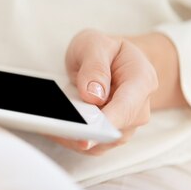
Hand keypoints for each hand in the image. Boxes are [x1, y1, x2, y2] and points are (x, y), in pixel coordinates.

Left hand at [49, 30, 158, 154]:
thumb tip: (94, 96)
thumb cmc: (104, 50)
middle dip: (86, 131)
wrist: (110, 59)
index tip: (88, 130)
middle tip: (56, 126)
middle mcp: (138, 107)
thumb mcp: (95, 44)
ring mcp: (126, 124)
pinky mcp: (111, 134)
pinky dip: (71, 139)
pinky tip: (53, 130)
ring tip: (49, 126)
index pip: (127, 106)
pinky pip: (92, 145)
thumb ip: (95, 67)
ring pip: (102, 143)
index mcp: (141, 80)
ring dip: (75, 138)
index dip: (108, 121)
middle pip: (115, 130)